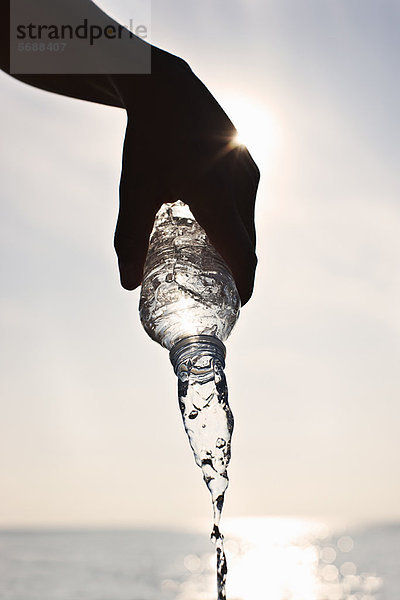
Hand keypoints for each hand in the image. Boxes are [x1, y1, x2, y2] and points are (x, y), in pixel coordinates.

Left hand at [113, 49, 259, 305]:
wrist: (166, 85)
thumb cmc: (149, 138)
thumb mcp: (135, 191)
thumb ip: (130, 240)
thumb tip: (126, 284)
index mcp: (217, 198)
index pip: (242, 256)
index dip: (243, 286)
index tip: (236, 305)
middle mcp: (241, 186)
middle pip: (248, 242)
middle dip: (238, 270)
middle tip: (220, 290)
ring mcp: (248, 171)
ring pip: (248, 222)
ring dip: (237, 245)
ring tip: (213, 260)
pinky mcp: (247, 161)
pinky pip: (247, 203)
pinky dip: (236, 222)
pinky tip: (212, 224)